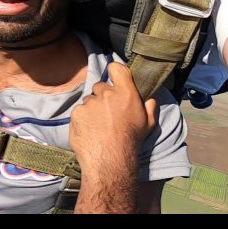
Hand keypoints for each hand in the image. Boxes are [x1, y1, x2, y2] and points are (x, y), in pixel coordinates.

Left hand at [70, 62, 158, 179]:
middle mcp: (106, 94)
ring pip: (89, 100)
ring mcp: (90, 103)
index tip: (115, 79)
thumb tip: (150, 98)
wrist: (110, 160)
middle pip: (101, 87)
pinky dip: (82, 119)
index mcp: (125, 92)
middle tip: (107, 113)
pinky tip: (89, 131)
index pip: (117, 68)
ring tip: (98, 125)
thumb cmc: (131, 142)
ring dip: (92, 109)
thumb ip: (150, 107)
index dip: (115, 72)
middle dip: (103, 96)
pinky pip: (79, 112)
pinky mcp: (77, 113)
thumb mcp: (148, 124)